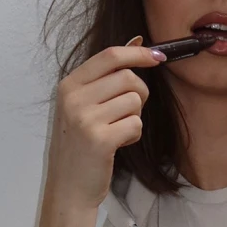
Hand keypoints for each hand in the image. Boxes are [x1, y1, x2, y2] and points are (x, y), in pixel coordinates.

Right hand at [43, 35, 163, 210]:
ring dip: (135, 117)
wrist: (68, 186)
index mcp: (69, 85)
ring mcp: (85, 119)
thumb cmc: (80, 145)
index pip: (110, 55)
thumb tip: (137, 40)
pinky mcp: (100, 139)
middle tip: (128, 112)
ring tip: (118, 131)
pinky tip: (119, 144)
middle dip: (139, 93)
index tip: (158, 57)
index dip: (138, 54)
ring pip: (134, 100)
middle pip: (128, 77)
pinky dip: (134, 134)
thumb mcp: (84, 105)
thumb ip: (107, 75)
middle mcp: (74, 98)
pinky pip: (136, 123)